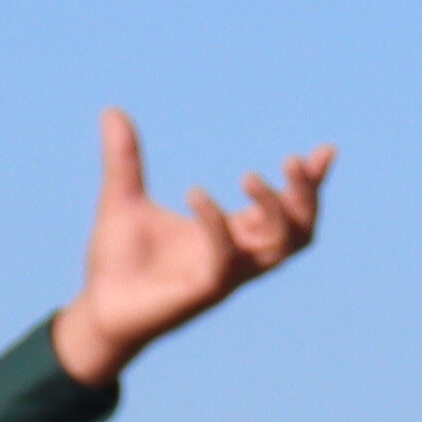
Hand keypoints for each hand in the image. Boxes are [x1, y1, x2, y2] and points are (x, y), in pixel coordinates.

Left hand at [52, 111, 334, 385]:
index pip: (288, 210)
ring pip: (280, 248)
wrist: (95, 309)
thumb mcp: (122, 199)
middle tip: (292, 161)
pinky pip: (227, 258)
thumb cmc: (117, 262)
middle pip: (301, 231)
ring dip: (275, 210)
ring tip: (251, 176)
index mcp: (232, 236)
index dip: (310, 184)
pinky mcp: (204, 292)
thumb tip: (112, 111)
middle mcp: (239, 257)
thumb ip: (125, 159)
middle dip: (306, 196)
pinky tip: (194, 194)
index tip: (325, 152)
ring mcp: (226, 277)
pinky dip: (217, 223)